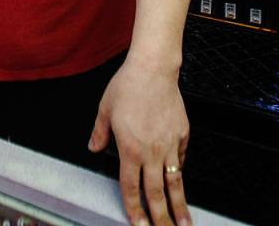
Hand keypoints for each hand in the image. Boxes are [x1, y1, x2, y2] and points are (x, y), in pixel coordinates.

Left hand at [88, 59, 190, 225]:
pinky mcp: (182, 134)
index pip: (132, 188)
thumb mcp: (105, 109)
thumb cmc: (128, 86)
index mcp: (130, 149)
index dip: (134, 209)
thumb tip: (93, 147)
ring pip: (175, 182)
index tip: (139, 224)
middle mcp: (152, 152)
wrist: (153, 68)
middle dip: (160, 218)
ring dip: (179, 206)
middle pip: (156, 193)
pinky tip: (181, 181)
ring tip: (184, 223)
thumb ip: (99, 133)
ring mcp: (169, 144)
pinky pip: (181, 159)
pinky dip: (180, 172)